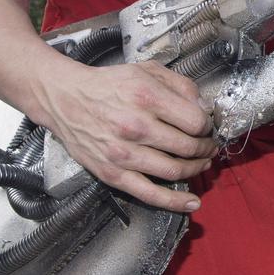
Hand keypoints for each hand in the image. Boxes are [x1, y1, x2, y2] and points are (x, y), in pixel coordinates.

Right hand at [33, 60, 215, 212]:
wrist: (65, 99)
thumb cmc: (108, 85)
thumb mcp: (146, 71)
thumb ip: (180, 85)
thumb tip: (204, 109)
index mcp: (146, 97)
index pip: (195, 121)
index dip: (207, 126)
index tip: (206, 126)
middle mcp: (135, 126)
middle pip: (188, 147)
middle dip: (206, 148)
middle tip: (208, 146)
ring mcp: (124, 153)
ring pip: (175, 170)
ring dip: (196, 169)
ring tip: (201, 163)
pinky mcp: (113, 173)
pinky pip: (149, 194)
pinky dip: (175, 202)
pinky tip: (191, 202)